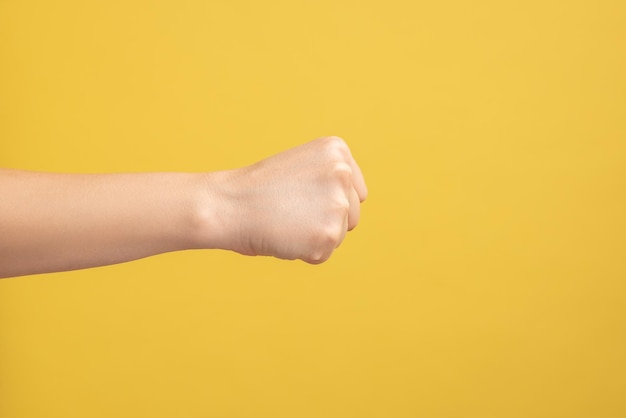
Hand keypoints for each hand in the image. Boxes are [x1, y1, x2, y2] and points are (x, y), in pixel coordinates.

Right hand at [203, 136, 367, 263]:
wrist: (229, 205)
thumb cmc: (258, 189)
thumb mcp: (302, 167)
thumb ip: (330, 180)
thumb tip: (349, 209)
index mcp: (337, 151)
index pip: (356, 192)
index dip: (330, 202)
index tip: (303, 198)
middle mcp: (342, 174)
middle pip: (353, 215)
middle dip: (326, 221)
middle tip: (291, 212)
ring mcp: (338, 205)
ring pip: (340, 236)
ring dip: (314, 237)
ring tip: (286, 222)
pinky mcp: (328, 235)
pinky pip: (323, 255)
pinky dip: (304, 253)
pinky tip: (284, 236)